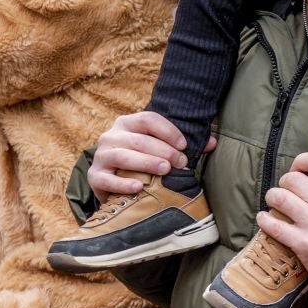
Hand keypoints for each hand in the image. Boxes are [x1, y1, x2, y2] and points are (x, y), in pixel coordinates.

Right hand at [89, 111, 214, 197]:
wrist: (111, 180)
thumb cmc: (141, 160)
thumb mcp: (159, 148)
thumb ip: (183, 145)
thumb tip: (212, 143)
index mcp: (128, 123)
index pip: (148, 119)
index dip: (168, 131)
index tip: (185, 146)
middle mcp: (112, 135)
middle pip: (139, 139)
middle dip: (163, 151)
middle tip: (181, 163)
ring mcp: (101, 156)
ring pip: (123, 156)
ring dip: (146, 163)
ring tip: (165, 170)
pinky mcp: (94, 176)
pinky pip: (107, 179)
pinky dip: (122, 184)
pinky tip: (139, 188)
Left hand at [258, 152, 307, 295]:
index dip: (301, 161)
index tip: (297, 170)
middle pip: (292, 178)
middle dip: (284, 183)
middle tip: (286, 192)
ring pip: (278, 197)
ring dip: (272, 198)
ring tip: (274, 203)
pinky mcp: (302, 243)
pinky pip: (273, 225)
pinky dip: (264, 220)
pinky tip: (264, 219)